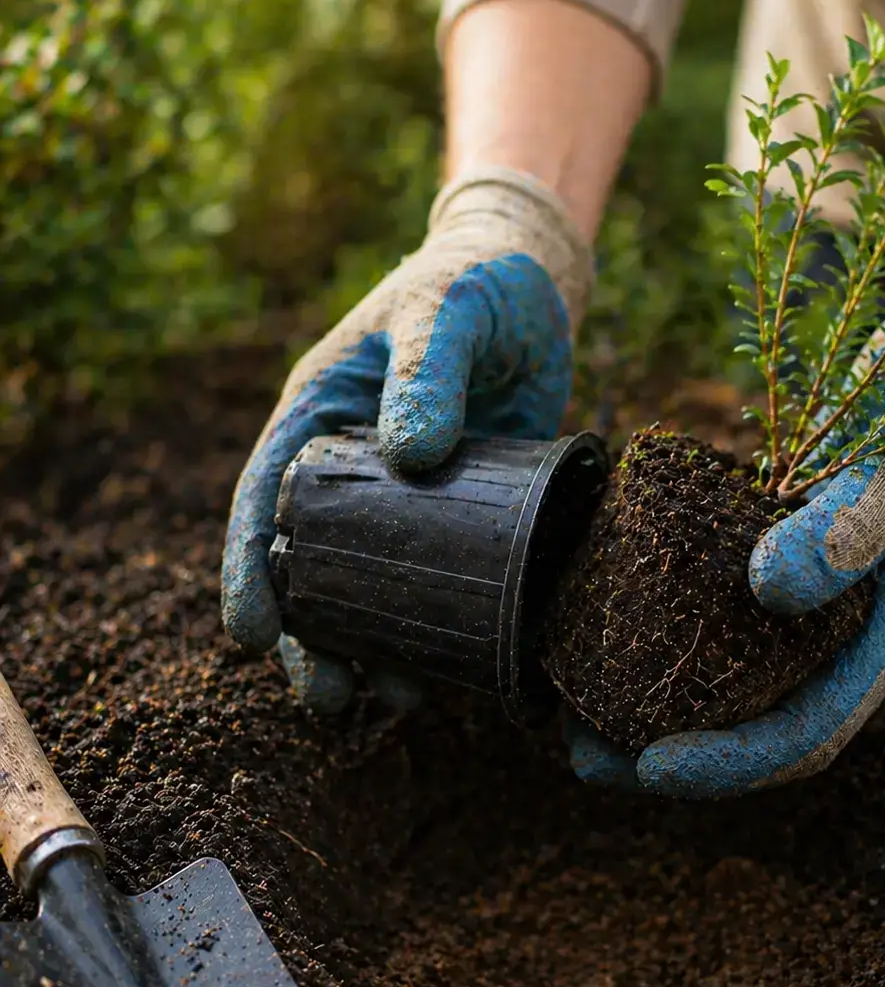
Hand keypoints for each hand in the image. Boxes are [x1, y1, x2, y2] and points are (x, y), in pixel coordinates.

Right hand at [221, 168, 592, 712]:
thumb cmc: (473, 287)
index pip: (264, 498)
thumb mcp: (446, 313)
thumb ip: (427, 372)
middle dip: (313, 634)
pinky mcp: (466, 514)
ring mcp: (410, 499)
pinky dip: (438, 620)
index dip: (250, 568)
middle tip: (328, 696)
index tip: (250, 634)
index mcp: (320, 415)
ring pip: (375, 583)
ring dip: (375, 642)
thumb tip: (411, 455)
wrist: (533, 289)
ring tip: (390, 698)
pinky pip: (441, 575)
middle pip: (313, 562)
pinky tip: (449, 666)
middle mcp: (354, 468)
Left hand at [566, 365, 884, 797]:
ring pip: (741, 701)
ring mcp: (821, 631)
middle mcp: (850, 656)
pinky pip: (729, 649)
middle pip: (763, 737)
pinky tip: (615, 645)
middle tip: (584, 755)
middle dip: (677, 760)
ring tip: (579, 719)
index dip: (728, 763)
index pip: (805, 736)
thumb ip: (845, 531)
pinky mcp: (790, 599)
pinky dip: (674, 659)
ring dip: (665, 718)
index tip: (649, 766)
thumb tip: (768, 588)